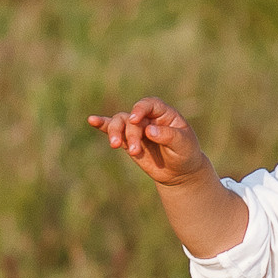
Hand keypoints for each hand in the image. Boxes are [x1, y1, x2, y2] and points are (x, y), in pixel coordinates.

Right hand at [88, 99, 219, 191]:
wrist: (179, 172)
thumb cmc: (185, 154)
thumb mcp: (183, 145)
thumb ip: (167, 136)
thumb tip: (149, 130)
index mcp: (164, 114)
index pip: (149, 104)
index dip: (140, 109)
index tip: (134, 120)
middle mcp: (148, 118)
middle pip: (131, 117)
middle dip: (130, 133)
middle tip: (135, 152)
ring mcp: (137, 128)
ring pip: (119, 122)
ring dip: (115, 132)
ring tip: (116, 146)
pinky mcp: (128, 140)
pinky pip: (112, 130)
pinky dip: (102, 125)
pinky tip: (92, 120)